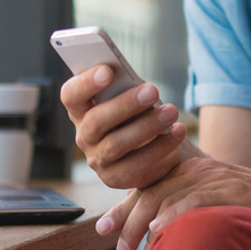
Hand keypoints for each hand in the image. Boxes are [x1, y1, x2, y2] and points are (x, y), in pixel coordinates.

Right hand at [59, 64, 187, 188]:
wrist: (153, 149)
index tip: (109, 71)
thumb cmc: (138, 113)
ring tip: (171, 111)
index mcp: (81, 109)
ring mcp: (97, 159)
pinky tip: (179, 131)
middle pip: (95, 121)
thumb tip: (139, 85)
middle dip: (125, 105)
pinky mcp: (114, 178)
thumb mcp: (132, 97)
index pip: (71, 95)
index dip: (86, 83)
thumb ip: (128, 88)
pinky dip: (160, 146)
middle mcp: (84, 135)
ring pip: (115, 144)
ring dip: (147, 126)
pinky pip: (136, 164)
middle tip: (153, 90)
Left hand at [96, 158, 250, 249]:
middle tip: (107, 239)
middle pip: (151, 189)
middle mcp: (199, 169)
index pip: (150, 186)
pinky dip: (173, 215)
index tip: (104, 228)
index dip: (125, 206)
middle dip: (125, 215)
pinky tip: (157, 231)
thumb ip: (193, 213)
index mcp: (194, 171)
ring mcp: (214, 178)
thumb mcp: (220, 207)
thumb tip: (164, 238)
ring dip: (142, 222)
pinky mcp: (230, 190)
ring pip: (166, 195)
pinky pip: (195, 199)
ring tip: (128, 248)